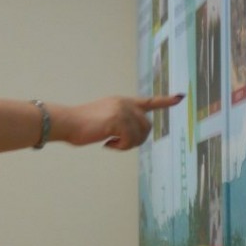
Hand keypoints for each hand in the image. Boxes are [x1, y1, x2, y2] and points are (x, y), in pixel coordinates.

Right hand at [64, 94, 182, 149]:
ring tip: (111, 143)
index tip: (179, 98)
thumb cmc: (79, 125)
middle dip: (137, 139)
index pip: (148, 101)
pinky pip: (130, 140)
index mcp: (121, 102)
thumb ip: (120, 122)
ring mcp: (122, 110)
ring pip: (140, 135)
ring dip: (127, 144)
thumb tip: (131, 136)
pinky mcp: (118, 120)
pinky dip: (120, 147)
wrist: (66, 122)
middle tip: (118, 143)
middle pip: (147, 126)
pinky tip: (107, 144)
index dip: (165, 101)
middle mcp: (124, 103)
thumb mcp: (104, 119)